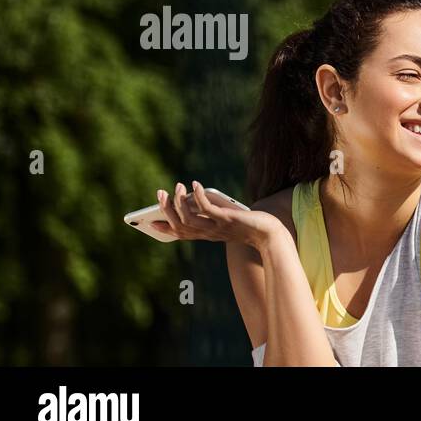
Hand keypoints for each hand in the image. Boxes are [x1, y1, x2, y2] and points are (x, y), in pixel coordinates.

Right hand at [152, 181, 282, 248]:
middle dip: (166, 210)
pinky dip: (198, 196)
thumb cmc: (250, 224)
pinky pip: (207, 209)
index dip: (165, 228)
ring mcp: (217, 228)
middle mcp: (210, 234)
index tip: (150, 222)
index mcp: (208, 235)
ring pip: (189, 219)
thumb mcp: (227, 218)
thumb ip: (211, 210)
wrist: (270, 234)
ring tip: (177, 186)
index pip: (182, 234)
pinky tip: (195, 185)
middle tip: (160, 193)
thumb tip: (194, 195)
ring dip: (179, 202)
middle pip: (180, 226)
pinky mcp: (227, 219)